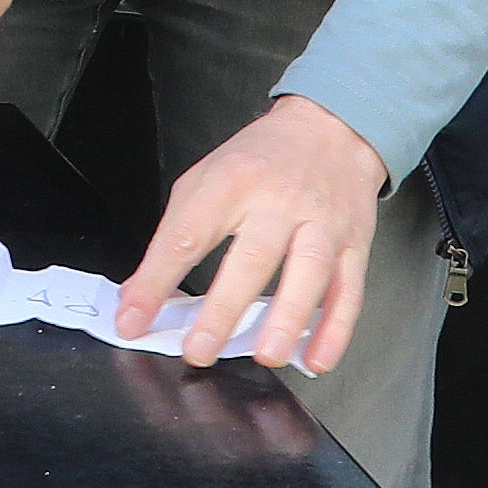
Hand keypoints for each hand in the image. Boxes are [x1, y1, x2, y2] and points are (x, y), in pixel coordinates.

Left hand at [117, 94, 387, 376]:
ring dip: (287, 319)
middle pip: (252, 258)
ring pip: (309, 273)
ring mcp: (322, 224)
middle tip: (199, 350)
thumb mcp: (203, 180)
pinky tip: (315, 359)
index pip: (186, 236)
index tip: (132, 320)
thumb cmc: (257, 160)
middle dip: (223, 310)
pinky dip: (335, 329)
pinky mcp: (354, 244)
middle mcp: (278, 202)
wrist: (329, 128)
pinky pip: (348, 291)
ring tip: (265, 356)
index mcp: (230, 182)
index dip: (156, 281)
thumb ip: (174, 236)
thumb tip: (141, 295)